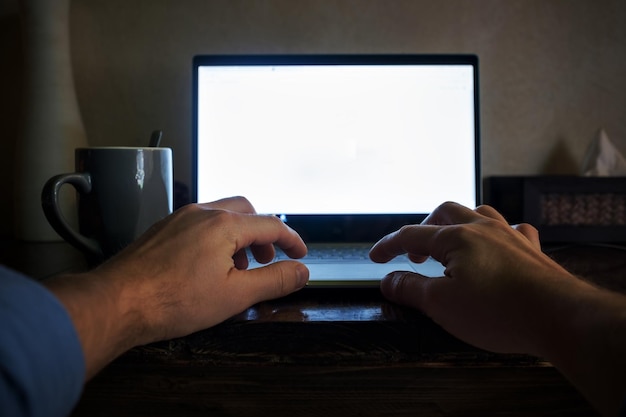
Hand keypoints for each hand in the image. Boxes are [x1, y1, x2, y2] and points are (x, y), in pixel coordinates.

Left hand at [46, 196, 308, 377]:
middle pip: (245, 211)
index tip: (301, 255)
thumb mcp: (235, 296)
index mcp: (223, 225)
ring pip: (220, 215)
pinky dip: (214, 238)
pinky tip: (206, 266)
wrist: (116, 303)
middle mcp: (201, 213)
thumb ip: (274, 281)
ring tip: (236, 269)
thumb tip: (302, 272)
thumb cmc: (173, 301)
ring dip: (237, 236)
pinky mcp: (161, 230)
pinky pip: (198, 224)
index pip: (271, 224)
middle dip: (262, 233)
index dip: (291, 240)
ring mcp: (178, 219)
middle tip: (267, 259)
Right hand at [369, 201, 625, 415]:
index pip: (411, 235)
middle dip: (423, 229)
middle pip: (444, 214)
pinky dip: (496, 233)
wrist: (559, 318)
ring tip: (451, 242)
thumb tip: (387, 280)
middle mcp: (482, 228)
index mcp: (456, 238)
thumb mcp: (441, 305)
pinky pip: (512, 229)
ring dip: (458, 224)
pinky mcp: (532, 250)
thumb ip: (410, 289)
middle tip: (414, 254)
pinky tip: (497, 244)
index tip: (375, 258)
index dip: (388, 246)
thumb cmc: (499, 312)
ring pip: (478, 213)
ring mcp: (510, 235)